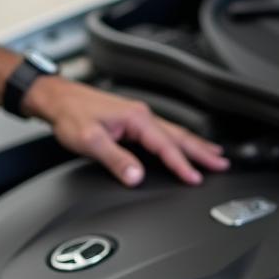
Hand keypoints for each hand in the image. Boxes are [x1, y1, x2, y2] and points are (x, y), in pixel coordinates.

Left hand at [23, 76, 229, 185]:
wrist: (57, 99)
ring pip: (174, 133)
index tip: (195, 178)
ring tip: (213, 156)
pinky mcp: (133, 121)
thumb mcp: (90, 142)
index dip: (181, 165)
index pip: (165, 146)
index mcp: (136, 119)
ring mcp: (138, 117)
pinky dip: (179, 141)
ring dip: (195, 145)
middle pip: (179, 137)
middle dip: (202, 152)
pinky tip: (183, 146)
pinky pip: (164, 132)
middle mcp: (141, 115)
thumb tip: (136, 176)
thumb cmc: (70, 116)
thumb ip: (116, 160)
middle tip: (222, 165)